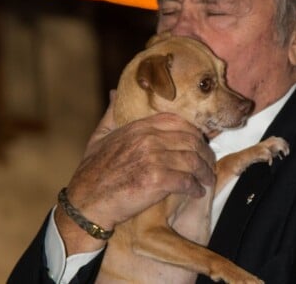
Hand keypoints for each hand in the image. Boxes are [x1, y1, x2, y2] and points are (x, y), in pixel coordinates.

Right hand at [55, 90, 215, 253]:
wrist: (86, 202)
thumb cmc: (92, 172)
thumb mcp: (99, 136)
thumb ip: (111, 114)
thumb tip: (114, 92)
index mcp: (140, 127)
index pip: (179, 122)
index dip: (194, 132)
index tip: (200, 143)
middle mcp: (149, 139)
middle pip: (190, 140)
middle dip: (204, 153)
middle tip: (208, 163)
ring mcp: (153, 159)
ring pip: (192, 160)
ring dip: (204, 171)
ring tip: (207, 179)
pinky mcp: (156, 180)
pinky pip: (186, 180)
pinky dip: (196, 187)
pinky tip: (198, 191)